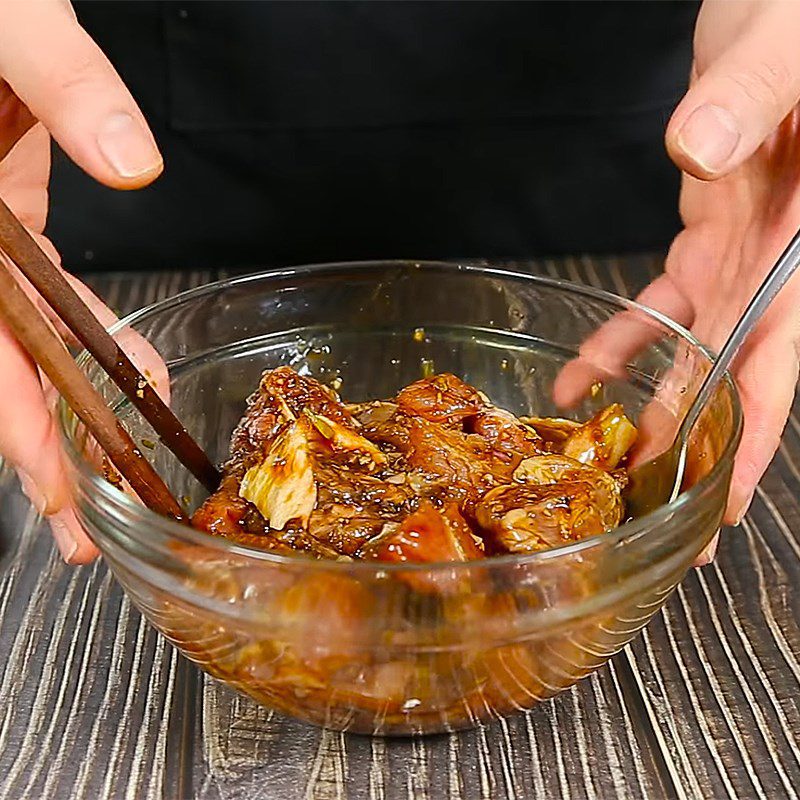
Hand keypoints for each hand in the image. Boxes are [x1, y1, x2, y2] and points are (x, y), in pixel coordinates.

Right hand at [0, 0, 163, 561]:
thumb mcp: (4, 22)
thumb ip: (62, 79)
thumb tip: (134, 164)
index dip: (17, 430)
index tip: (56, 492)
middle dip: (42, 461)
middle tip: (81, 537)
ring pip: (21, 351)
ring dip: (68, 417)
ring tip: (105, 485)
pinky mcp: (8, 224)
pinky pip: (45, 303)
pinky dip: (88, 344)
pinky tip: (133, 378)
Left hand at [557, 0, 799, 564]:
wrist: (787, 8)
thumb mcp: (792, 51)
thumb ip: (752, 101)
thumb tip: (699, 154)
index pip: (779, 366)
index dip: (755, 442)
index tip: (728, 507)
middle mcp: (771, 265)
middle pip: (730, 379)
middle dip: (696, 449)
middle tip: (659, 513)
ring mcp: (737, 250)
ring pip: (688, 348)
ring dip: (648, 404)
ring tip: (603, 455)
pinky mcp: (704, 227)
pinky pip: (658, 298)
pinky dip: (619, 337)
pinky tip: (581, 375)